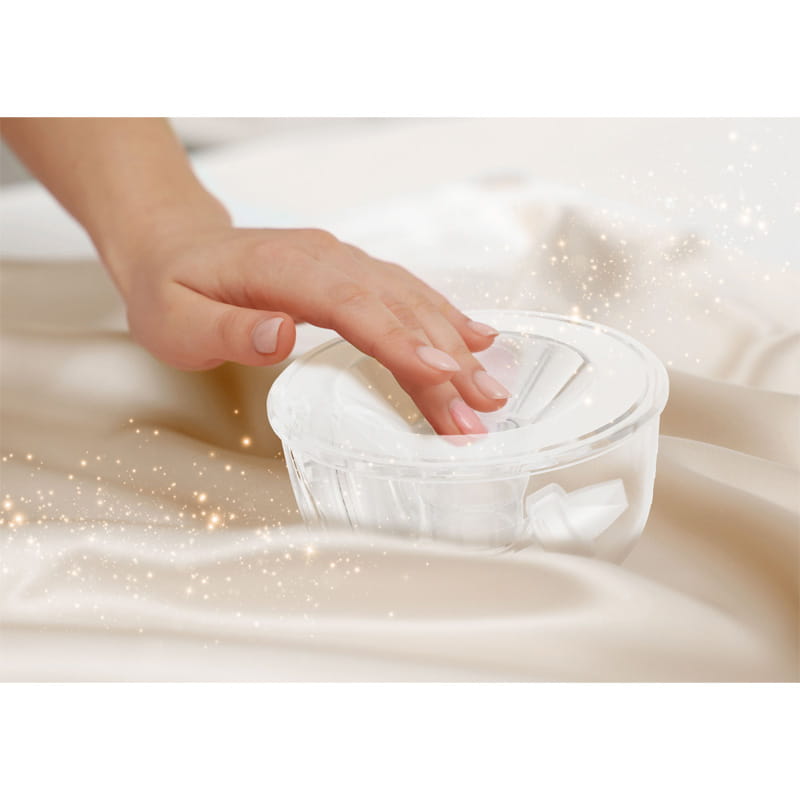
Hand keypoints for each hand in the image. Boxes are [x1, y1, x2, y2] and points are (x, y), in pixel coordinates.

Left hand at [121, 223, 510, 434]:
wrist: (176, 243)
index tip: (445, 374)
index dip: (402, 340)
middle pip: (397, 308)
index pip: (354, 305)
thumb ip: (227, 329)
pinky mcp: (352, 273)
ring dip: (455, 346)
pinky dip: (445, 317)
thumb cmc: (172, 288)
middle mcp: (326, 259)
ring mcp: (343, 262)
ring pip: (411, 301)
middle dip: (445, 360)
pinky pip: (407, 293)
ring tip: (489, 391)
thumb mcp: (175, 319)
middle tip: (481, 410)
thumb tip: (281, 335)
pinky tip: (476, 340)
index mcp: (284, 268)